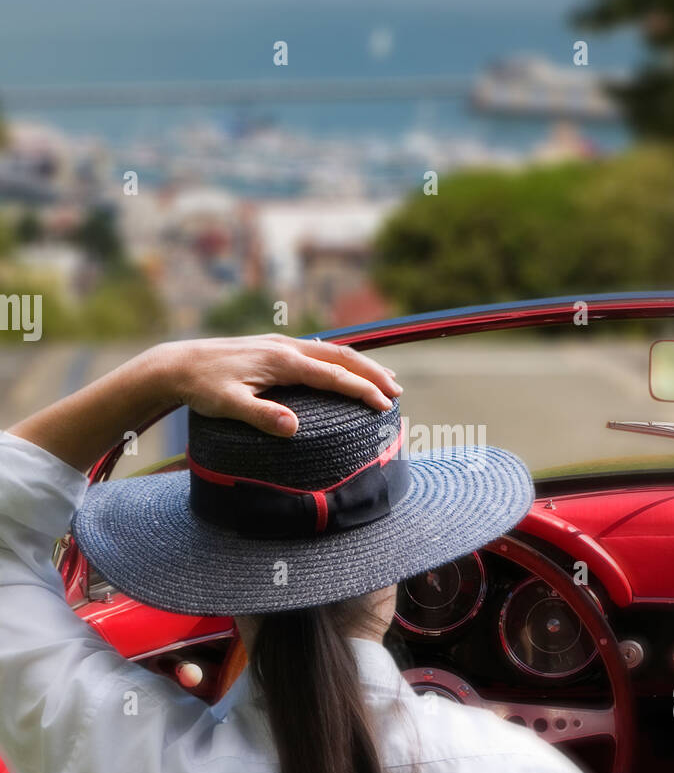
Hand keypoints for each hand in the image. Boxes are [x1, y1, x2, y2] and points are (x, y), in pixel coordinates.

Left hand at [165, 334, 401, 435]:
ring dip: (360, 365)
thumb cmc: (203, 387)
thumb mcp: (228, 406)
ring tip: (384, 379)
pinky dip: (340, 360)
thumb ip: (262, 416)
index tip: (384, 405)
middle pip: (341, 357)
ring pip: (332, 351)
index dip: (362, 390)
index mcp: (282, 361)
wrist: (177, 364)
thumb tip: (294, 428)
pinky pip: (318, 351)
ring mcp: (281, 345)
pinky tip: (344, 370)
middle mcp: (287, 347)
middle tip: (397, 392)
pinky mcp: (274, 348)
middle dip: (372, 373)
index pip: (333, 375)